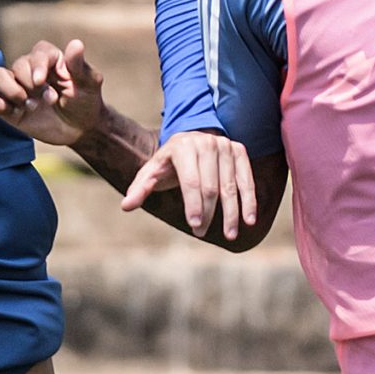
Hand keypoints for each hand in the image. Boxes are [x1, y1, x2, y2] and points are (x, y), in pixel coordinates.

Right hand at [0, 39, 104, 146]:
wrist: (80, 128)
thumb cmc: (86, 101)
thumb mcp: (89, 84)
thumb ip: (79, 66)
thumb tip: (76, 43)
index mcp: (50, 59)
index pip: (38, 53)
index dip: (38, 65)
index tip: (41, 82)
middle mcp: (30, 70)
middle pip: (18, 65)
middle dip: (31, 84)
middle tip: (49, 100)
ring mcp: (18, 87)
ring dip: (10, 90)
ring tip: (28, 105)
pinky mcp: (9, 107)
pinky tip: (15, 112)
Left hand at [122, 130, 258, 240]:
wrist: (191, 138)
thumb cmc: (169, 162)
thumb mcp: (152, 171)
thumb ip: (140, 188)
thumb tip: (126, 206)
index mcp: (182, 147)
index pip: (191, 181)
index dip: (193, 204)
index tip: (195, 225)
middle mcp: (206, 143)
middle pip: (211, 186)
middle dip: (209, 212)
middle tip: (202, 233)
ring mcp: (225, 146)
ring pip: (230, 185)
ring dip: (231, 212)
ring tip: (230, 235)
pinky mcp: (239, 151)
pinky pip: (246, 179)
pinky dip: (249, 200)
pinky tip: (249, 220)